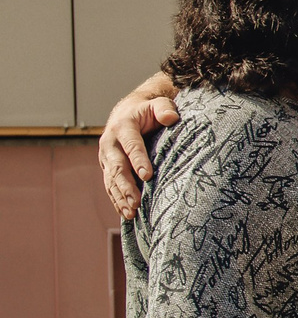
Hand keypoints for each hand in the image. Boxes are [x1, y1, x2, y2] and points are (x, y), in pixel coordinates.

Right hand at [101, 93, 180, 218]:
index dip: (138, 160)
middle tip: (136, 202)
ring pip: (111, 180)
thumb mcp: (157, 104)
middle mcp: (110, 143)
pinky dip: (116, 199)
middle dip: (126, 186)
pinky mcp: (107, 167)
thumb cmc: (147, 111)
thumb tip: (170, 118)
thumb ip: (164, 108)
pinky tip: (125, 213)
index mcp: (123, 127)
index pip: (131, 145)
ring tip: (131, 212)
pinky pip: (110, 185)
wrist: (126, 113)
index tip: (148, 176)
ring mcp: (106, 157)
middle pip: (117, 167)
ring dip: (120, 197)